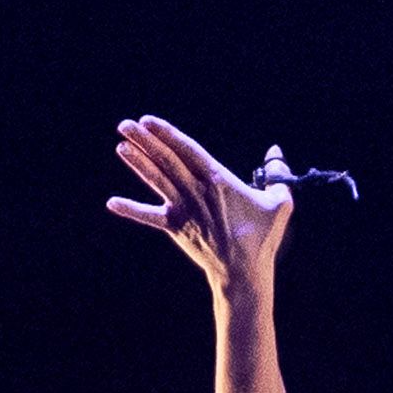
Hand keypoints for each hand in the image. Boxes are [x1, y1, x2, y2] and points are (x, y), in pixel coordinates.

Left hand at [105, 116, 293, 292]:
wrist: (244, 272)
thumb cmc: (263, 237)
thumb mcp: (280, 203)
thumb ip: (277, 174)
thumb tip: (275, 150)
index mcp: (219, 181)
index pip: (188, 150)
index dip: (167, 134)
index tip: (149, 120)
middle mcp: (197, 191)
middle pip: (167, 160)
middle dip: (145, 141)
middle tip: (125, 124)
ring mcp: (184, 210)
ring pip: (157, 180)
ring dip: (138, 162)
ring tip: (120, 145)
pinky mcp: (176, 227)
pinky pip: (150, 217)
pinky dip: (131, 210)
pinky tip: (111, 203)